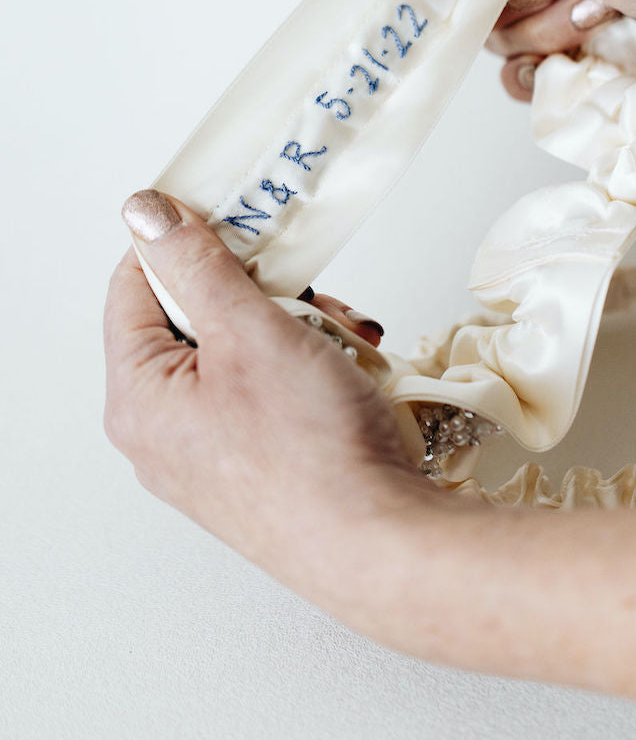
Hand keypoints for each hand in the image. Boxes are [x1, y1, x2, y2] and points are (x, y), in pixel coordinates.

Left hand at [103, 190, 436, 612]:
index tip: (232, 218)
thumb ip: (196, 265)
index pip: (134, 285)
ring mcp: (209, 452)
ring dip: (294, 328)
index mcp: (139, 396)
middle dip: (261, 293)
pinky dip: (305, 367)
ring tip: (342, 338)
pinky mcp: (254, 464)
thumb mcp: (250, 331)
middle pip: (194, 318)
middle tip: (307, 292)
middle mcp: (163, 431)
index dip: (184, 242)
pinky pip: (266, 391)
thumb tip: (146, 214)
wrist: (379, 543)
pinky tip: (347, 370)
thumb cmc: (312, 452)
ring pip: (240, 352)